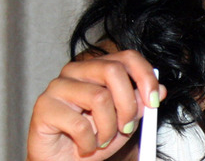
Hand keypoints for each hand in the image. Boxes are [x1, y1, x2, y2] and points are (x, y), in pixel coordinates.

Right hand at [26, 50, 165, 160]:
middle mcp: (76, 70)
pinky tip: (85, 147)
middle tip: (127, 127)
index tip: (155, 101)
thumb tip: (160, 90)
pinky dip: (90, 142)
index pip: (127, 57)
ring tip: (103, 140)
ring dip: (108, 128)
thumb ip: (140, 104)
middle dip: (128, 104)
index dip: (145, 77)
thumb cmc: (94, 138)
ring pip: (99, 97)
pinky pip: (79, 124)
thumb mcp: (125, 121)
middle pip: (113, 70)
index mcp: (97, 67)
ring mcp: (57, 86)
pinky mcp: (44, 107)